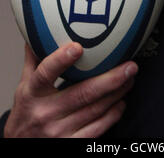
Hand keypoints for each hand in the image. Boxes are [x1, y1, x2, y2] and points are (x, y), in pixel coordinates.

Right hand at [4, 42, 137, 137]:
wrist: (19, 148)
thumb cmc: (26, 113)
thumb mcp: (24, 86)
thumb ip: (34, 59)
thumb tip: (37, 31)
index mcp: (32, 93)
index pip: (45, 74)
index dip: (60, 60)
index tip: (78, 47)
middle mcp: (45, 112)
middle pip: (82, 94)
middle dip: (110, 79)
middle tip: (130, 65)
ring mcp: (59, 131)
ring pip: (95, 110)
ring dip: (117, 93)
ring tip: (130, 78)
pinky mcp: (71, 144)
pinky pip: (98, 128)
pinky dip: (113, 114)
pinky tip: (121, 102)